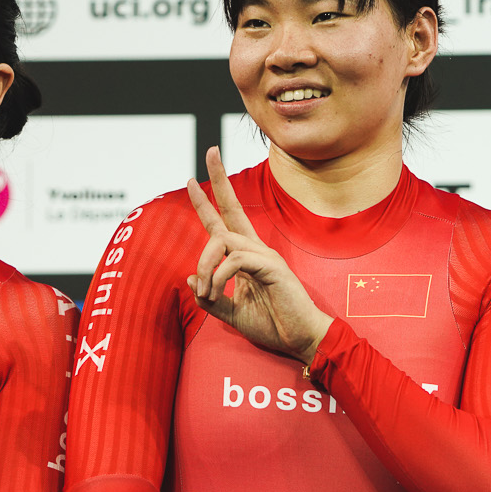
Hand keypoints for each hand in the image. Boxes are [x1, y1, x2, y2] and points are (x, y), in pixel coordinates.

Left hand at [185, 147, 332, 365]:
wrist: (302, 340)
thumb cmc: (273, 324)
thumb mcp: (232, 312)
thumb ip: (210, 297)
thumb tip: (188, 278)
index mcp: (247, 257)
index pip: (226, 221)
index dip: (209, 200)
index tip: (192, 179)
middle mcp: (257, 249)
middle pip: (232, 209)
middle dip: (219, 180)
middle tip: (211, 151)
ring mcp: (266, 256)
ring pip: (223, 240)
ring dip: (205, 265)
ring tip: (206, 291)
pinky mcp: (272, 267)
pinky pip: (235, 260)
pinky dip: (218, 276)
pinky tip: (214, 293)